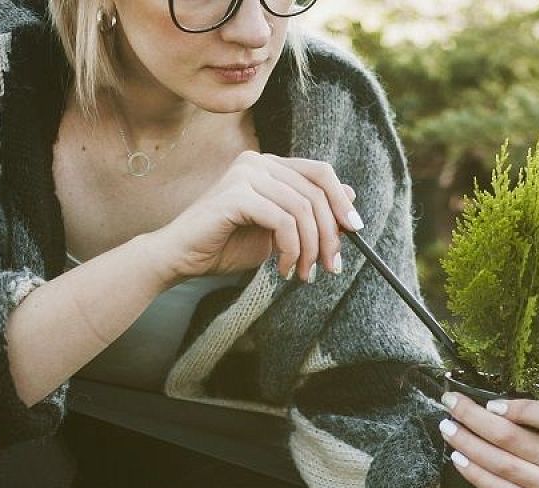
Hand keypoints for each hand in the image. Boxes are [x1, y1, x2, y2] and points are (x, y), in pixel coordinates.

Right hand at [149, 151, 363, 284]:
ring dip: (310, 248)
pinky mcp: (236, 194)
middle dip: (330, 235)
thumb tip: (352, 199)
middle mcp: (258, 163)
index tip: (356, 232)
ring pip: (302, 210)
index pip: (320, 173)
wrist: (182, 258)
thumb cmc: (227, 246)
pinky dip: (291, 249)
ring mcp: (246, 174)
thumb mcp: (279, 232)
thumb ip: (309, 215)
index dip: (342, 201)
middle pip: (316, 193)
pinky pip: (283, 221)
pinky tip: (283, 267)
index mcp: (270, 166)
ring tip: (303, 273)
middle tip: (331, 266)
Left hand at [437, 392, 538, 487]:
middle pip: (514, 439)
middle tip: (450, 403)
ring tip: (447, 428)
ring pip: (503, 465)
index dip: (521, 409)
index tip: (491, 403)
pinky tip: (458, 460)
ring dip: (469, 445)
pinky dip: (477, 475)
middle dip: (475, 418)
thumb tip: (494, 404)